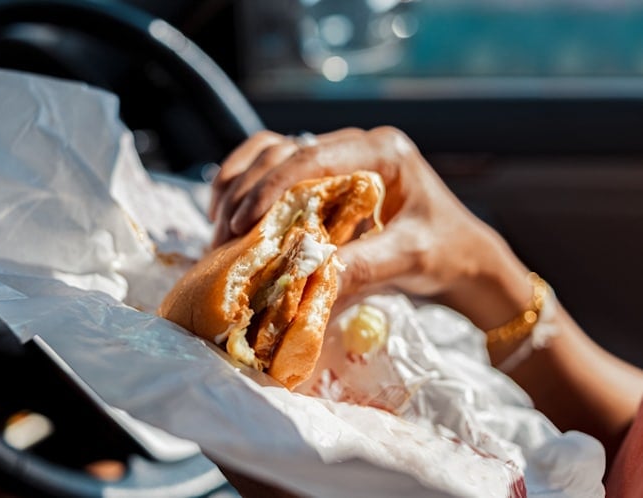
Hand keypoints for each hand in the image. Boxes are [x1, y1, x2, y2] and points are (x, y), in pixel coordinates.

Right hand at [210, 127, 531, 329]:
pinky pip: (274, 167)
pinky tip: (227, 212)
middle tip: (226, 234)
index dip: (271, 187)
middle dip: (248, 191)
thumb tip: (307, 276)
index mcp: (382, 151)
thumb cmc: (443, 251)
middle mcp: (356, 145)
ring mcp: (338, 156)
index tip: (243, 222)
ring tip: (220, 226)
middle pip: (284, 152)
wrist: (459, 254)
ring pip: (272, 153)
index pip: (314, 157)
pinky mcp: (326, 175)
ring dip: (240, 185)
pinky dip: (246, 185)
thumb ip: (364, 265)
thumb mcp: (409, 258)